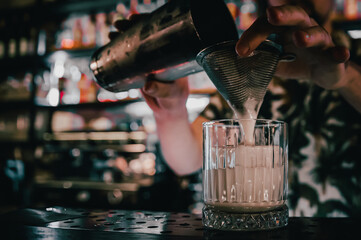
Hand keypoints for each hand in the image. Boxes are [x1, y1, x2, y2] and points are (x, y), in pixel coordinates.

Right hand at [110, 15, 189, 117]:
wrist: (168, 111)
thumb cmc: (175, 101)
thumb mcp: (170, 95)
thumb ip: (161, 90)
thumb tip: (147, 86)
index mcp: (173, 53)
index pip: (161, 32)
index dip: (148, 23)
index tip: (136, 20)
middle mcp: (162, 54)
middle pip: (145, 35)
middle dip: (131, 27)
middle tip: (119, 25)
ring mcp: (150, 60)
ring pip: (135, 44)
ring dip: (123, 36)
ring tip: (111, 34)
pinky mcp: (141, 69)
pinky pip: (129, 56)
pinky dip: (119, 49)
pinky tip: (110, 43)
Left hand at [235, 4, 349, 89]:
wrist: (323, 73)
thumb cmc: (296, 61)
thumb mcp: (274, 61)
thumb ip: (261, 59)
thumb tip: (239, 63)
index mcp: (285, 28)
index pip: (268, 24)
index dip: (253, 35)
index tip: (240, 51)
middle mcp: (304, 29)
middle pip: (296, 15)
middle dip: (284, 14)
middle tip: (272, 14)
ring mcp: (321, 42)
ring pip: (317, 33)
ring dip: (308, 35)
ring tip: (299, 38)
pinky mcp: (333, 57)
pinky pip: (337, 53)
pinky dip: (339, 53)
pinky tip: (340, 54)